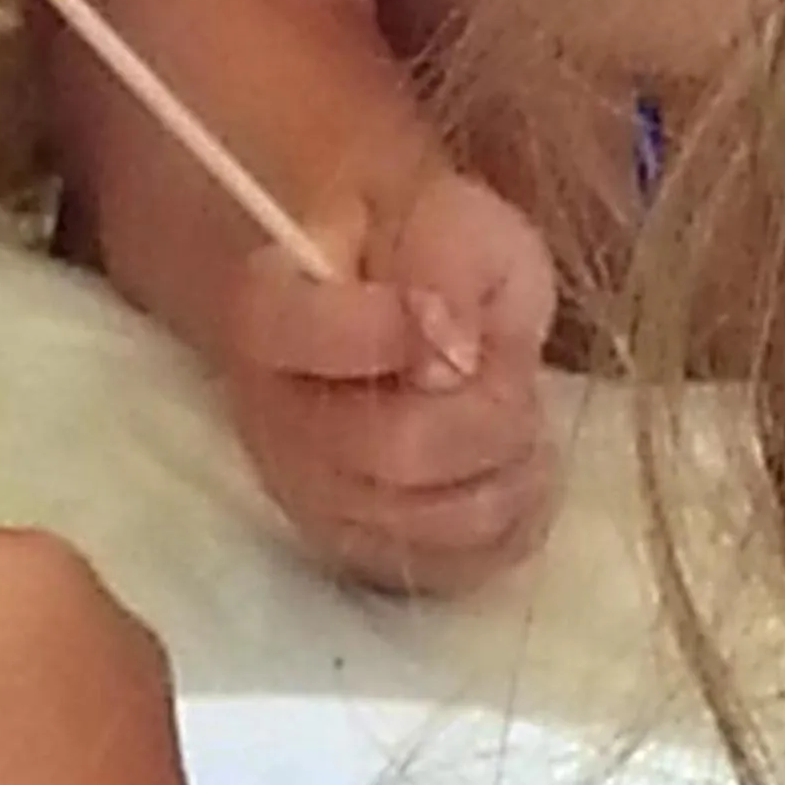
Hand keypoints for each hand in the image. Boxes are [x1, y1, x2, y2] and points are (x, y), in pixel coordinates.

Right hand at [217, 168, 556, 595]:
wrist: (379, 297)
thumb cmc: (418, 248)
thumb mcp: (445, 214)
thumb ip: (447, 265)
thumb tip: (450, 352)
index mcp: (265, 314)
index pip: (308, 336)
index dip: (397, 332)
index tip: (461, 320)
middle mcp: (266, 422)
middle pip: (394, 450)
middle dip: (490, 413)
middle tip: (516, 375)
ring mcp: (306, 500)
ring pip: (430, 522)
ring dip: (508, 472)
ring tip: (520, 422)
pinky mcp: (357, 553)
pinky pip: (450, 570)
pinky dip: (510, 525)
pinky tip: (515, 473)